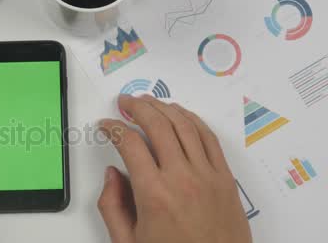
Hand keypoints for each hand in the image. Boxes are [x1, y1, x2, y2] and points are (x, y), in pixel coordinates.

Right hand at [97, 95, 251, 242]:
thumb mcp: (128, 242)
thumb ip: (112, 206)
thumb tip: (112, 175)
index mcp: (154, 194)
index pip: (129, 143)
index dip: (113, 128)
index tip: (106, 125)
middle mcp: (181, 179)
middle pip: (157, 124)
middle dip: (137, 107)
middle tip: (125, 102)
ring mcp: (207, 176)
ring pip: (184, 125)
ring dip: (164, 107)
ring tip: (149, 101)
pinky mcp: (225, 179)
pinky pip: (209, 138)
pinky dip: (193, 120)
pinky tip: (181, 114)